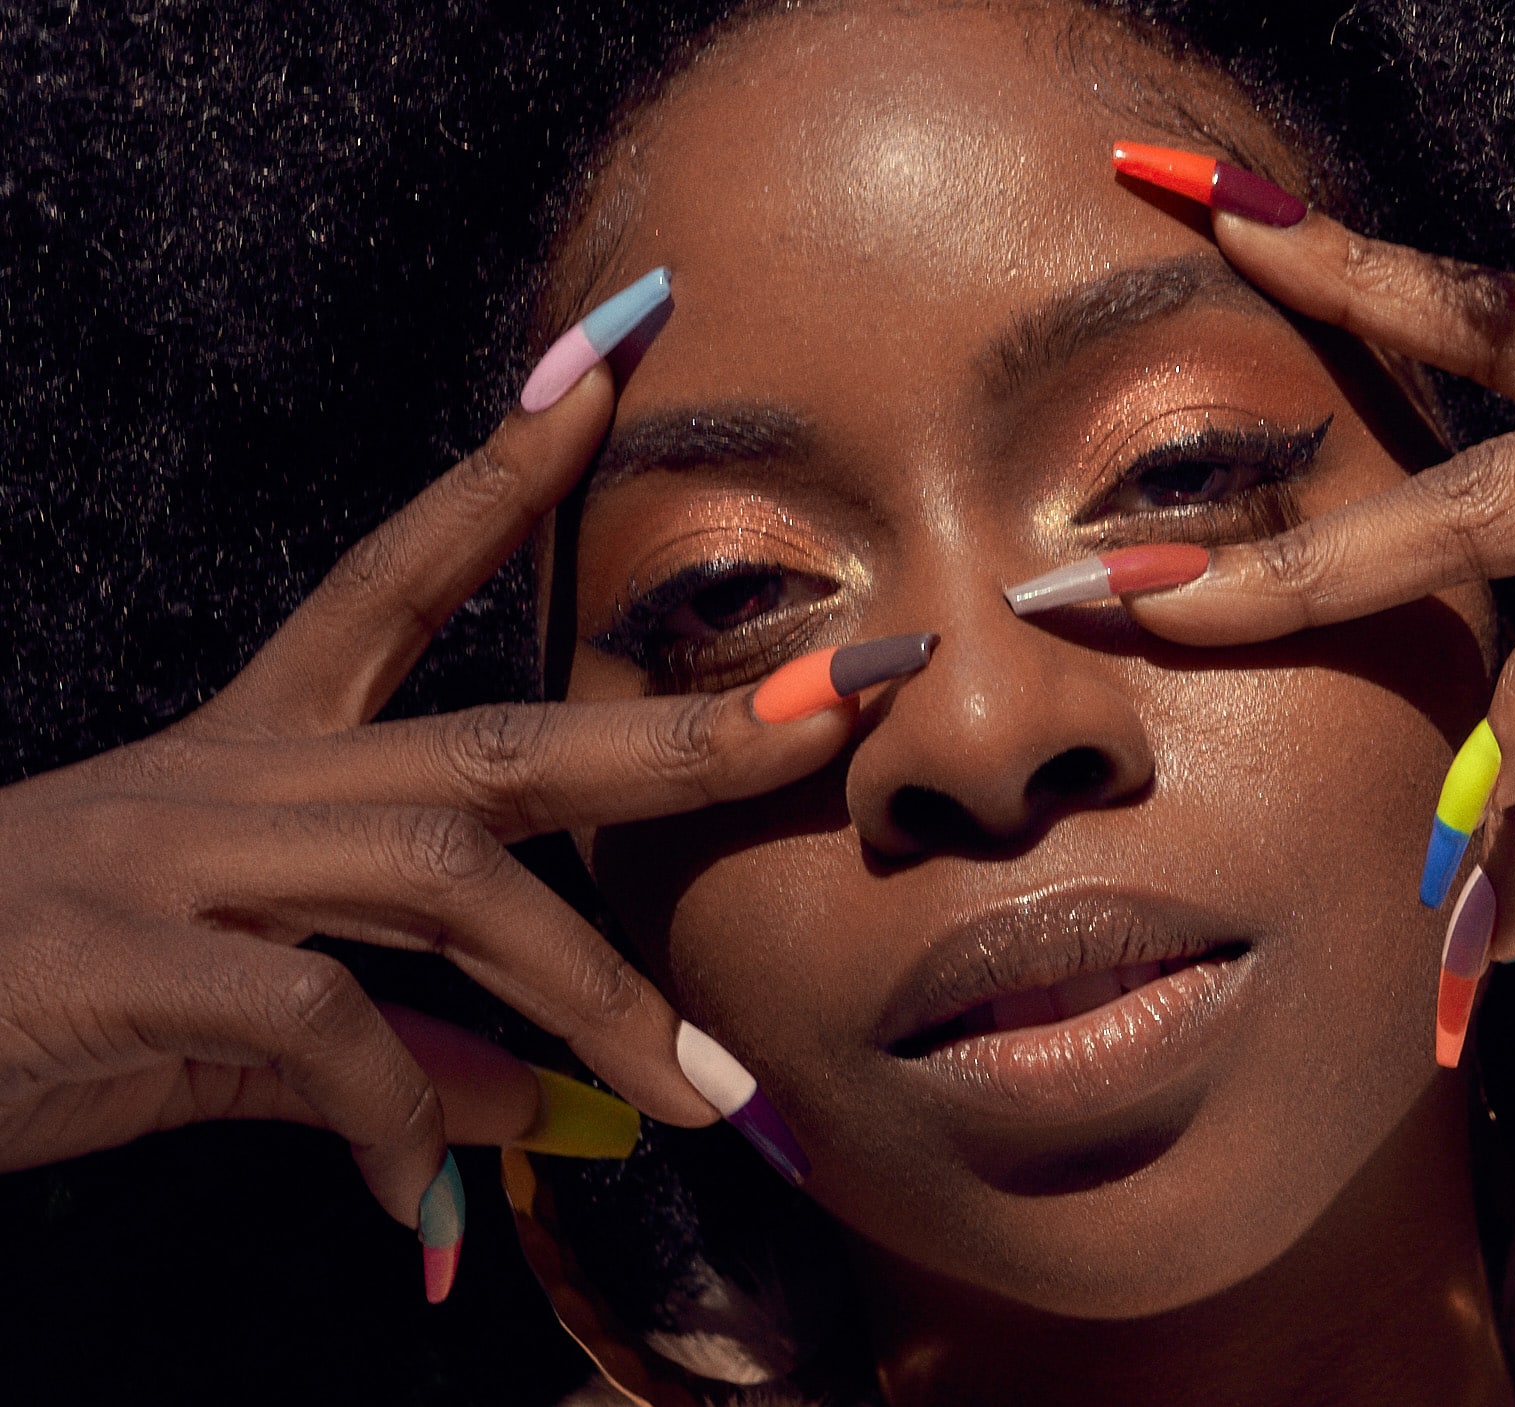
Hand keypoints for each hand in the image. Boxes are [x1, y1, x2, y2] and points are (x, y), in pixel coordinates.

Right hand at [0, 365, 855, 1233]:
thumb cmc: (34, 1007)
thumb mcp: (229, 1023)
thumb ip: (386, 1046)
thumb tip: (530, 1106)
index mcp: (251, 754)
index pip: (395, 580)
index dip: (499, 480)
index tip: (600, 375)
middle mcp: (230, 778)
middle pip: (497, 732)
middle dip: (679, 727)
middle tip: (842, 712)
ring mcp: (176, 858)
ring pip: (447, 877)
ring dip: (591, 990)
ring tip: (700, 1094)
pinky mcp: (128, 962)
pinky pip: (320, 1024)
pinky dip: (405, 1114)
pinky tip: (434, 1204)